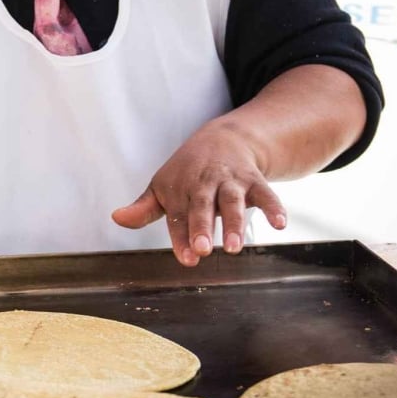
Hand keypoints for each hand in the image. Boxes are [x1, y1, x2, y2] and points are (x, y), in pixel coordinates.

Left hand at [110, 119, 286, 266]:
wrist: (224, 138)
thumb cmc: (187, 172)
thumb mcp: (162, 187)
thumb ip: (143, 208)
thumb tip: (116, 218)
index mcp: (179, 189)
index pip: (177, 216)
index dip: (181, 238)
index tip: (187, 259)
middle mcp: (204, 184)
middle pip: (202, 206)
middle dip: (202, 227)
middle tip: (204, 250)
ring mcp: (230, 181)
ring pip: (233, 201)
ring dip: (234, 223)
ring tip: (234, 247)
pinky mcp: (254, 180)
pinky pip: (266, 193)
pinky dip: (274, 207)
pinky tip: (280, 224)